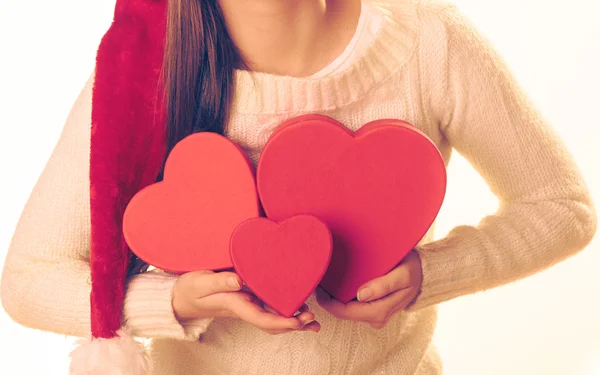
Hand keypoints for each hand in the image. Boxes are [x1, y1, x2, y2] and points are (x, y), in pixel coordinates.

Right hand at [173, 270, 319, 333]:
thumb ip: (219, 281)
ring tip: (312, 319)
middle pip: (272, 323)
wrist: (180, 295)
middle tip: (312, 319)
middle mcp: (245, 308)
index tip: (298, 320)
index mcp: (236, 305)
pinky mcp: (248, 298)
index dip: (281, 321)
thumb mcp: (200, 282)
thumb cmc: (190, 288)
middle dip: (293, 324)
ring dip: (293, 320)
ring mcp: (247, 305)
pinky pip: (269, 307)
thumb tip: (239, 282)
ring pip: (273, 317)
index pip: (262, 319)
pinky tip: (298, 306)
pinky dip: (285, 309)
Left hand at [316, 250, 421, 328]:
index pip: (344, 312)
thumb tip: (361, 295)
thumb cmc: (413, 270)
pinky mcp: (375, 308)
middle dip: (328, 300)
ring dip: (335, 298)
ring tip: (323, 281)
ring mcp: (376, 314)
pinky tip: (337, 284)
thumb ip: (383, 285)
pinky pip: (355, 306)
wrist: (426, 273)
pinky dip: (343, 296)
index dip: (328, 302)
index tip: (317, 288)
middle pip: (343, 312)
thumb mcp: (402, 274)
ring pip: (348, 310)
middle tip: (316, 282)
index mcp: (379, 311)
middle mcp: (376, 317)